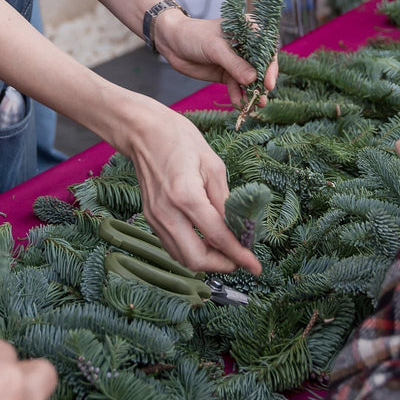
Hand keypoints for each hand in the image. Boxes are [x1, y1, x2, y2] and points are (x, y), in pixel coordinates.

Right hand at [119, 91, 261, 275]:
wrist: (143, 132)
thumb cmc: (180, 140)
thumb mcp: (213, 164)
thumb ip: (225, 200)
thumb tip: (238, 227)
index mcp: (186, 196)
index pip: (217, 237)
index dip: (239, 255)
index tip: (256, 267)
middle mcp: (167, 213)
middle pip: (195, 259)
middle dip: (221, 265)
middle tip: (239, 258)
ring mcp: (155, 218)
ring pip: (182, 257)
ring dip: (206, 260)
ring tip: (225, 249)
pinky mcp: (150, 218)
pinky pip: (172, 246)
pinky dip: (191, 250)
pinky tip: (205, 239)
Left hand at [153, 8, 277, 112]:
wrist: (172, 43)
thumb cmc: (194, 36)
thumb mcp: (214, 48)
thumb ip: (234, 64)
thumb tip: (253, 79)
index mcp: (249, 31)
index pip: (266, 49)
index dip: (270, 67)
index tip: (268, 84)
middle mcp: (247, 47)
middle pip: (261, 67)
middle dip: (262, 84)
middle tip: (262, 100)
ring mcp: (238, 62)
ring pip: (250, 80)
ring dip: (252, 94)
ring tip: (253, 107)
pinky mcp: (228, 74)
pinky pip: (237, 87)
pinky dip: (239, 96)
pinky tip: (238, 105)